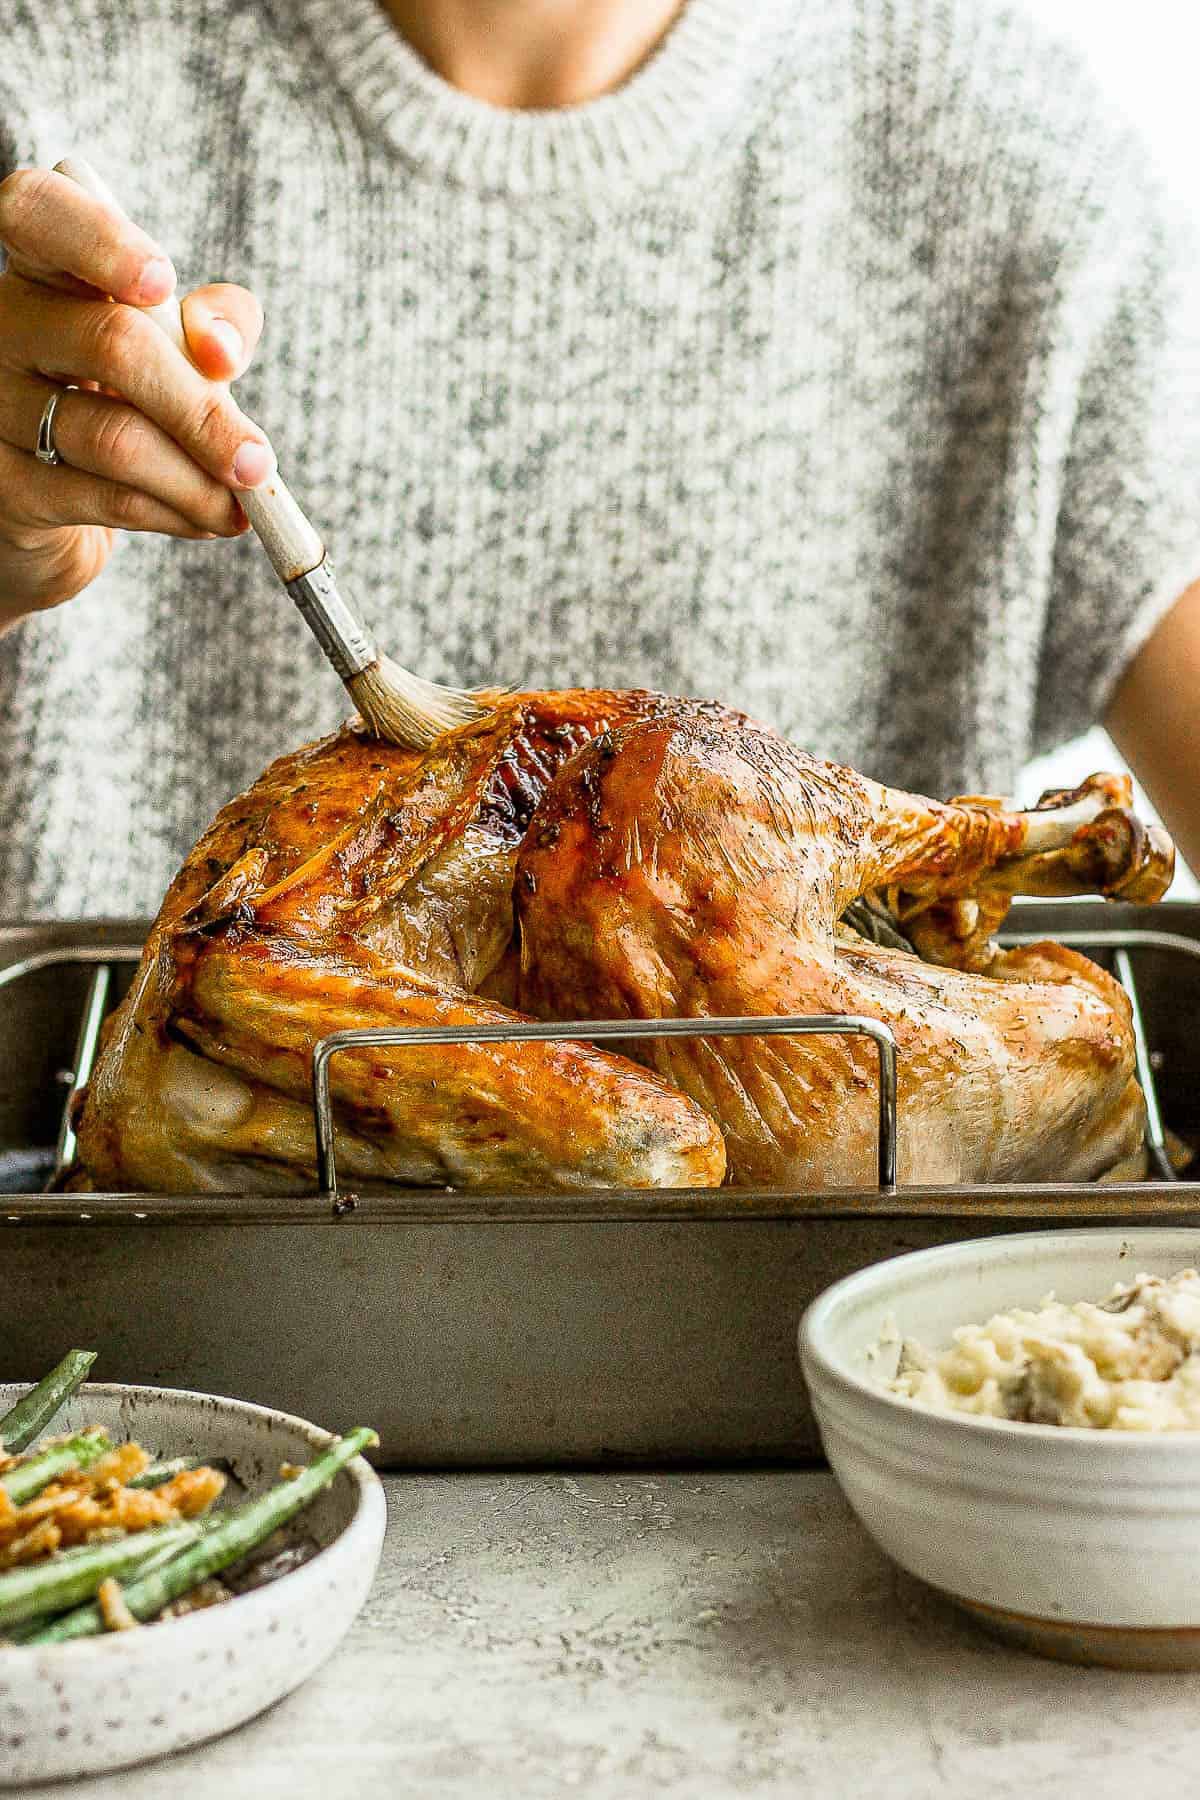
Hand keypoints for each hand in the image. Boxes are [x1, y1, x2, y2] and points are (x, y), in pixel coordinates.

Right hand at [0, 165, 274, 625]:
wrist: (60, 501)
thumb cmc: (129, 399)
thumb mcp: (181, 346)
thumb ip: (216, 324)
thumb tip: (218, 348)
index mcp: (43, 269)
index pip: (40, 213)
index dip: (101, 240)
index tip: (163, 282)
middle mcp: (3, 325)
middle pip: (111, 344)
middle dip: (202, 413)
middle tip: (255, 463)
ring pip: (114, 438)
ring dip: (197, 482)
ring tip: (239, 503)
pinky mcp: (5, 486)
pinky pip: (107, 499)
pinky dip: (175, 513)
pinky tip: (206, 518)